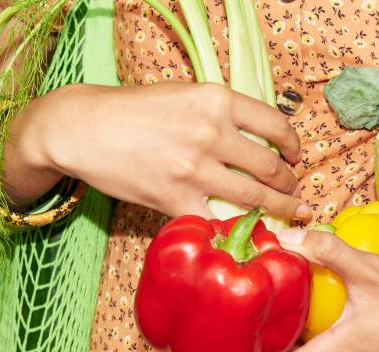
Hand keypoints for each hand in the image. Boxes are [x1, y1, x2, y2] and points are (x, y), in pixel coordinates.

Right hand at [4, 82, 309, 219]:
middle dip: (289, 183)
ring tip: (290, 212)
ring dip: (279, 208)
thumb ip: (221, 113)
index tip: (295, 155)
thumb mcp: (185, 94)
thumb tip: (258, 137)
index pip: (276, 124)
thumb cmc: (134, 110)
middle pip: (270, 166)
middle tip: (294, 191)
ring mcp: (195, 169)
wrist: (84, 128)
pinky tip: (249, 229)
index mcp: (217, 100)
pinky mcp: (176, 198)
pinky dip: (237, 226)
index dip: (293, 144)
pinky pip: (218, 218)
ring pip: (254, 197)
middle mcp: (211, 132)